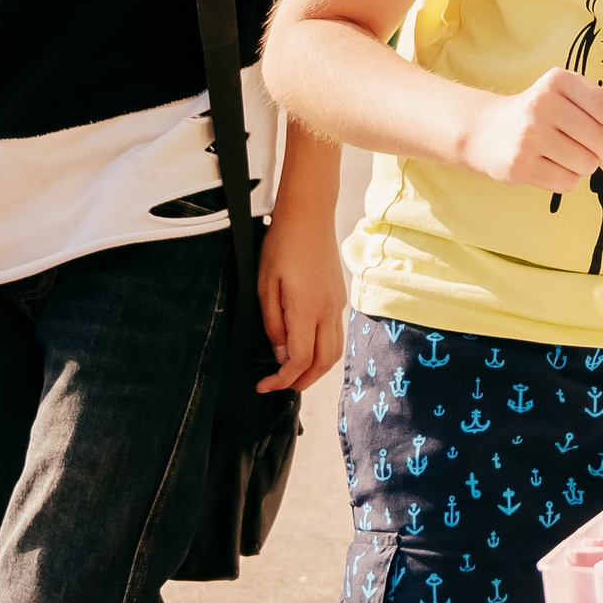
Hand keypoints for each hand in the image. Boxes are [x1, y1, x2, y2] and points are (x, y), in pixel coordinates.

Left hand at [255, 211, 346, 392]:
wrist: (309, 216)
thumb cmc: (282, 246)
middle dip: (302, 382)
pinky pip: (336, 336)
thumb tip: (280, 355)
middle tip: (279, 387)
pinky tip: (306, 349)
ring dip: (316, 371)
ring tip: (294, 375)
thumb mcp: (265, 286)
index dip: (282, 380)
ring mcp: (338, 305)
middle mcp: (328, 312)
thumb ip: (273, 325)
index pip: (300, 360)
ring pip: (335, 353)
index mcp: (307, 310)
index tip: (264, 386)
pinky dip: (323, 353)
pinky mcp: (339, 298)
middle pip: (323, 364)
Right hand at [455, 68, 602, 192]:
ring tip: (562, 155)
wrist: (485, 131)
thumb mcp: (570, 104)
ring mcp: (529, 135)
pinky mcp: (520, 164)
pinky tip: (548, 166)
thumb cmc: (539, 117)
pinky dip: (566, 180)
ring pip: (587, 166)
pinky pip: (567, 183)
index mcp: (561, 81)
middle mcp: (544, 104)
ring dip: (584, 167)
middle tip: (595, 153)